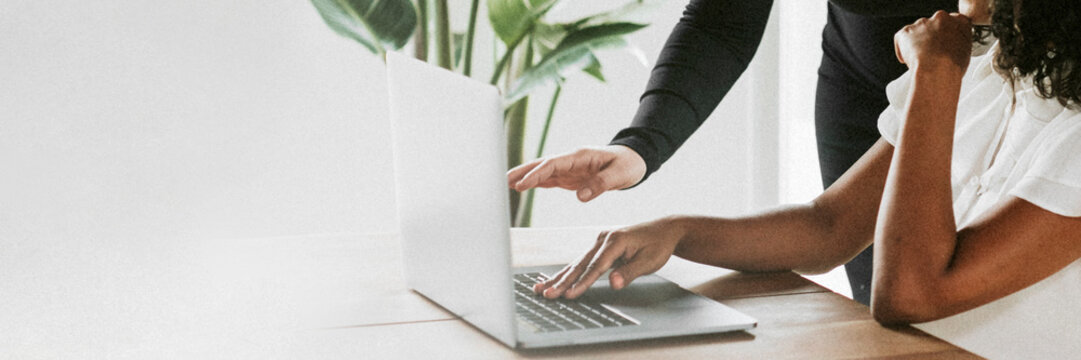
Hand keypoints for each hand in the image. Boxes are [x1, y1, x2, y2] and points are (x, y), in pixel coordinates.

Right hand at [507, 145, 645, 201]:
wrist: (634, 161)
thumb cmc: (628, 165)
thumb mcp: (619, 175)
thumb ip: (599, 185)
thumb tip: (579, 197)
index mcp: (579, 156)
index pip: (552, 164)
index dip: (536, 174)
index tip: (521, 185)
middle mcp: (570, 160)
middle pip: (541, 164)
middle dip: (521, 172)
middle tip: (501, 180)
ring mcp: (568, 168)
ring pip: (541, 171)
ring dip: (524, 177)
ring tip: (504, 184)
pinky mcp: (569, 177)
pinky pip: (548, 179)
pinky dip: (534, 183)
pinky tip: (521, 188)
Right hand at [533, 217, 684, 298]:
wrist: (664, 230)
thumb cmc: (659, 246)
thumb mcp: (650, 261)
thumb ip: (629, 272)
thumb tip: (612, 284)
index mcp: (615, 241)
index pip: (596, 267)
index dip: (582, 283)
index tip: (569, 295)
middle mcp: (603, 238)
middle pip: (580, 264)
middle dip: (562, 281)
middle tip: (546, 294)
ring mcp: (599, 240)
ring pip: (576, 262)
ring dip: (559, 277)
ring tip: (541, 289)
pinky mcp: (599, 245)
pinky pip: (581, 260)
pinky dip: (568, 271)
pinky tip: (555, 279)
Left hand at [894, 11, 972, 70]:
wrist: (936, 69)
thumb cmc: (952, 67)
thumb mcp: (965, 54)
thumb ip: (957, 44)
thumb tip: (950, 50)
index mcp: (960, 22)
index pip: (952, 24)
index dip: (945, 35)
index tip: (941, 45)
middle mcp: (941, 18)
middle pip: (933, 26)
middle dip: (930, 39)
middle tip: (929, 54)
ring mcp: (923, 23)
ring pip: (917, 32)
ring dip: (917, 44)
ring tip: (920, 60)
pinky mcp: (906, 30)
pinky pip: (902, 38)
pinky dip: (902, 50)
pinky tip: (909, 60)